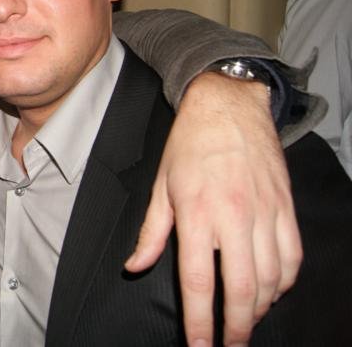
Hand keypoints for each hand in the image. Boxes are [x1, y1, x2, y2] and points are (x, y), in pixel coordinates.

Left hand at [126, 71, 300, 345]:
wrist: (228, 106)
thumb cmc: (190, 144)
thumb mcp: (160, 185)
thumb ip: (151, 232)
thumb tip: (135, 266)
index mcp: (198, 212)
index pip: (200, 281)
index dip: (200, 320)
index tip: (199, 345)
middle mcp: (235, 217)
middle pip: (242, 289)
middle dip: (237, 327)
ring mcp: (266, 213)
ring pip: (272, 279)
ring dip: (260, 309)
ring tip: (244, 324)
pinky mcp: (286, 208)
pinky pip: (292, 258)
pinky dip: (284, 282)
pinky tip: (271, 291)